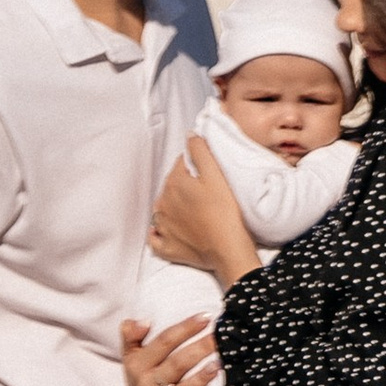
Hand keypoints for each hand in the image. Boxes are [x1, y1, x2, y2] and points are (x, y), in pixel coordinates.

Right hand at [122, 310, 214, 385]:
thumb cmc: (142, 377)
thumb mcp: (131, 355)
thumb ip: (131, 334)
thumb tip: (144, 322)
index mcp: (136, 364)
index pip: (164, 341)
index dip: (186, 328)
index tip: (206, 317)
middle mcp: (145, 385)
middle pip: (177, 363)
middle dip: (200, 348)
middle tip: (219, 337)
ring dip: (203, 374)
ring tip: (219, 361)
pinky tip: (213, 384)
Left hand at [148, 131, 257, 282]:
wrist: (228, 249)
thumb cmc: (224, 212)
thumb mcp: (216, 175)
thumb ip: (200, 151)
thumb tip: (189, 136)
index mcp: (173, 183)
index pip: (180, 165)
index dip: (194, 166)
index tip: (206, 174)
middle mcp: (163, 204)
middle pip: (171, 186)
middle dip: (183, 185)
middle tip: (203, 192)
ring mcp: (163, 227)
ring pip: (162, 210)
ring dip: (171, 207)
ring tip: (191, 210)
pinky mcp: (167, 248)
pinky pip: (156, 239)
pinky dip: (159, 234)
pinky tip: (165, 231)